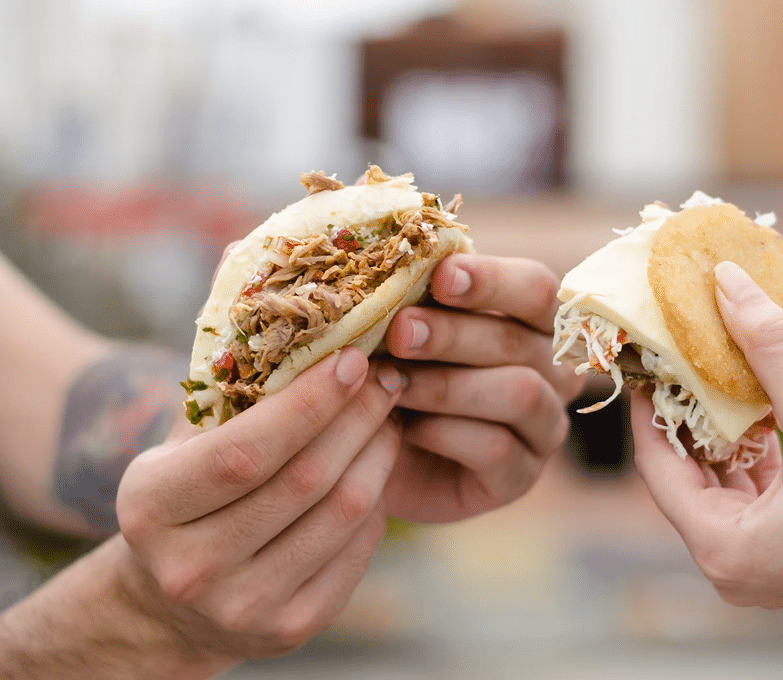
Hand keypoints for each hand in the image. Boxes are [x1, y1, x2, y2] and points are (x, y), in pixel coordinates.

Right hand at [115, 349, 404, 659]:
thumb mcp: (183, 442)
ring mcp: (244, 606)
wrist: (172, 603)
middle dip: (359, 417)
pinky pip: (358, 548)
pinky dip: (376, 500)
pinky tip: (373, 469)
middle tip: (388, 378)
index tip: (353, 358)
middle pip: (306, 479)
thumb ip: (226, 381)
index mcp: (151, 507)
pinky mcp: (292, 628)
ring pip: (344, 512)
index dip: (310, 402)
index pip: (246, 450)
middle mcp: (192, 567)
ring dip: (379, 453)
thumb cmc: (189, 494)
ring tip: (388, 417)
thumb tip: (269, 284)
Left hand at [383, 253, 584, 522]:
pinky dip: (446, 433)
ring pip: (519, 393)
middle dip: (454, 333)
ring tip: (393, 382)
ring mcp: (543, 427)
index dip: (492, 280)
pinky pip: (498, 449)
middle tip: (399, 332)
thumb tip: (398, 258)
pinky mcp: (521, 477)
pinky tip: (406, 427)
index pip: (537, 288)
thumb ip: (415, 297)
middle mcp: (551, 371)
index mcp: (531, 321)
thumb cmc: (393, 374)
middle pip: (519, 340)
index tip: (440, 276)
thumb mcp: (401, 330)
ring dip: (448, 385)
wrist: (370, 455)